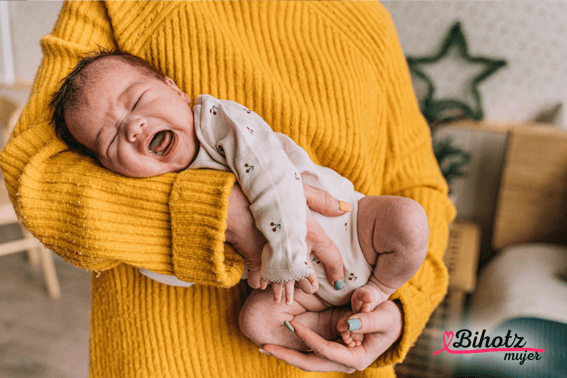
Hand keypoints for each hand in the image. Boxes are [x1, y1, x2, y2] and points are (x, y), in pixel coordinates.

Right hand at [225, 183, 347, 302]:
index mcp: (312, 234)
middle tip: (310, 290)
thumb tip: (346, 208)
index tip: (338, 282)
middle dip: (309, 286)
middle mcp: (297, 249)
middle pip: (308, 277)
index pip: (333, 257)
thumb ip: (323, 200)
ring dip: (284, 291)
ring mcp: (277, 257)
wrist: (240, 200)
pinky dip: (260, 282)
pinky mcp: (257, 259)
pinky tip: (261, 286)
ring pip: (284, 281)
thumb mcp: (301, 190)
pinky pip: (260, 277)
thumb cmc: (273, 192)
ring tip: (283, 300)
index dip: (337, 271)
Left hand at [261, 300, 402, 372]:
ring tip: (264, 346)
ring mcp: (336, 359)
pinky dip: (293, 347)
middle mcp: (344, 363)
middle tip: (264, 346)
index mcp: (357, 359)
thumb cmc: (390, 318)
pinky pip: (310, 352)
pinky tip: (276, 344)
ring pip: (308, 360)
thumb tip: (348, 324)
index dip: (308, 338)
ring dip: (286, 353)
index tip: (292, 324)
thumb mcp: (385, 316)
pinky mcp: (331, 351)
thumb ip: (369, 319)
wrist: (393, 323)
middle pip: (311, 363)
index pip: (326, 350)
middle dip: (287, 356)